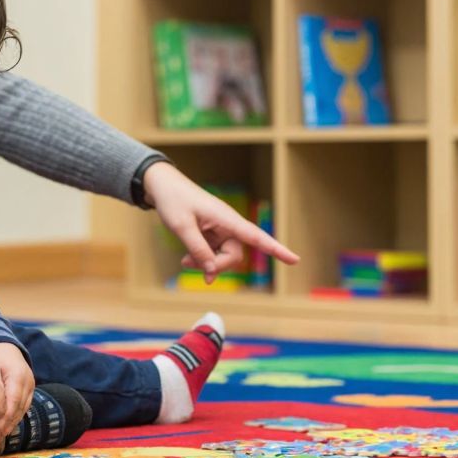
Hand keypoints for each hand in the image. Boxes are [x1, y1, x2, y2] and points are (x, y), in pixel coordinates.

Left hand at [0, 342, 34, 447]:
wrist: (6, 347)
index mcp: (18, 376)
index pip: (11, 403)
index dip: (2, 420)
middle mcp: (28, 382)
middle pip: (17, 409)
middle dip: (5, 427)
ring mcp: (31, 386)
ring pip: (22, 410)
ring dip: (10, 425)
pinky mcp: (30, 389)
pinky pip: (23, 407)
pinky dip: (14, 418)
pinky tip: (5, 428)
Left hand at [143, 161, 299, 282]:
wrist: (162, 186)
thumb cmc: (173, 200)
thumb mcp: (182, 227)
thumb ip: (198, 250)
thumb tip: (212, 272)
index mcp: (227, 218)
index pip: (257, 236)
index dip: (276, 249)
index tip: (295, 259)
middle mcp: (228, 224)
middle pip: (234, 255)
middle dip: (216, 265)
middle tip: (189, 265)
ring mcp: (220, 230)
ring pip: (223, 257)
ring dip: (206, 263)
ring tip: (185, 262)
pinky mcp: (212, 233)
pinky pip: (213, 253)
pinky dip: (202, 259)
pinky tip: (187, 258)